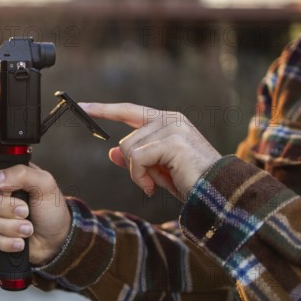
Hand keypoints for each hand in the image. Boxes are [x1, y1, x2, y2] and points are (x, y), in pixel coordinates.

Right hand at [0, 157, 70, 264]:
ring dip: (11, 226)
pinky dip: (7, 241)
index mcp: (6, 173)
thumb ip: (22, 174)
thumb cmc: (51, 207)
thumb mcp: (45, 184)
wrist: (56, 238)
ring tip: (28, 228)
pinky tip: (21, 241)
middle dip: (6, 208)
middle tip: (26, 211)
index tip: (8, 189)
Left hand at [80, 102, 221, 200]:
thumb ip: (135, 159)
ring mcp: (172, 128)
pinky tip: (154, 186)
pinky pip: (137, 159)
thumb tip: (112, 152)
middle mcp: (170, 119)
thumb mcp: (157, 171)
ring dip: (138, 174)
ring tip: (156, 184)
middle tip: (150, 182)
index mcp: (168, 121)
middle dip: (133, 166)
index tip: (82, 106)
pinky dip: (140, 177)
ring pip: (129, 150)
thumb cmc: (190, 183)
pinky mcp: (172, 141)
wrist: (217, 194)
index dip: (105, 109)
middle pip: (126, 140)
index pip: (129, 111)